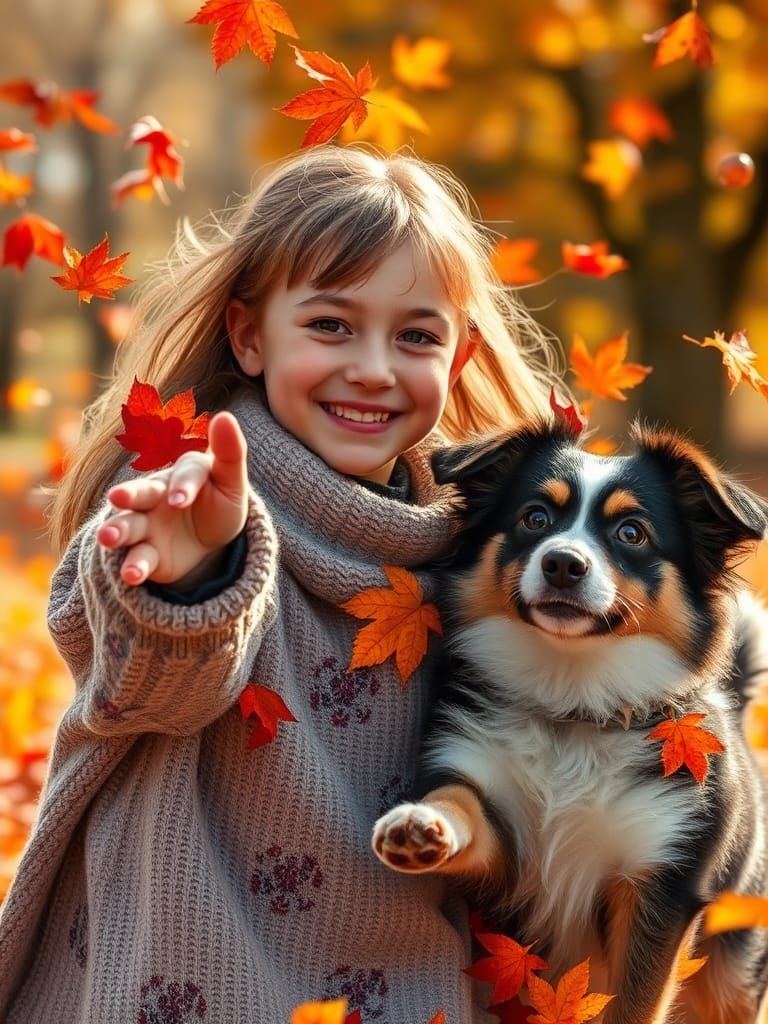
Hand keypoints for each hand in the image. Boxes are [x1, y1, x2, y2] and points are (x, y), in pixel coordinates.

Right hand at [97, 411, 248, 586]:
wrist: (212, 543)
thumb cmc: (220, 502)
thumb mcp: (231, 482)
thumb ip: (230, 453)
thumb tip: (224, 416)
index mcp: (179, 474)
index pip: (182, 475)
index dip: (183, 486)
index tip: (181, 500)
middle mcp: (155, 497)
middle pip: (139, 494)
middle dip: (128, 495)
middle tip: (117, 497)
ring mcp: (146, 527)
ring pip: (127, 526)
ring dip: (117, 531)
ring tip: (108, 538)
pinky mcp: (147, 556)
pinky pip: (138, 560)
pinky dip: (133, 567)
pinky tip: (131, 576)